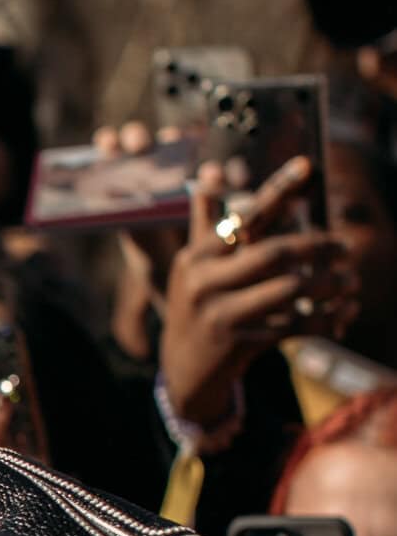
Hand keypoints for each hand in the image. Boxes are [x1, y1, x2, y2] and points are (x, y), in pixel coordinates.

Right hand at [159, 157, 353, 433]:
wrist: (183, 370)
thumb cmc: (195, 305)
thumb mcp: (192, 265)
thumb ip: (205, 220)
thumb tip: (211, 172)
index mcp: (197, 255)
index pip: (245, 217)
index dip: (277, 190)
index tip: (307, 165)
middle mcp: (204, 281)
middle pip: (275, 253)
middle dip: (319, 247)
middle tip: (346, 247)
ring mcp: (221, 314)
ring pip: (290, 290)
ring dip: (330, 284)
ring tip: (352, 282)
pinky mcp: (239, 344)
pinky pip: (294, 325)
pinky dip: (326, 319)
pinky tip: (345, 313)